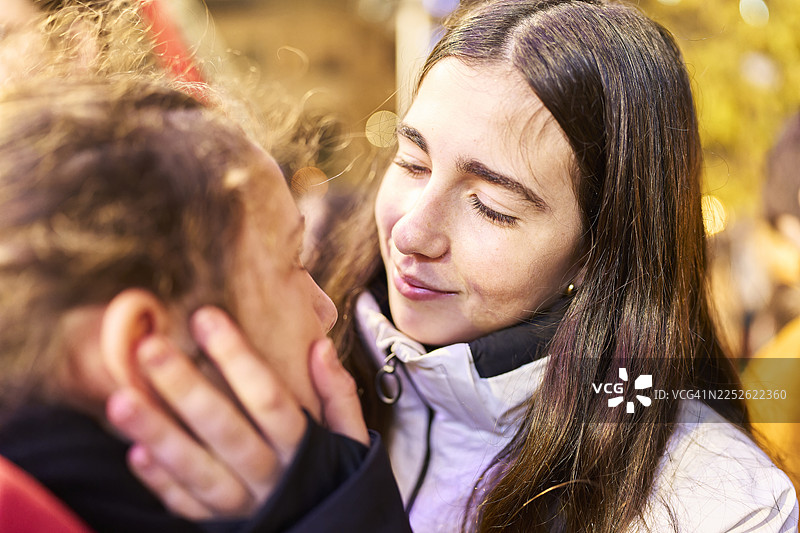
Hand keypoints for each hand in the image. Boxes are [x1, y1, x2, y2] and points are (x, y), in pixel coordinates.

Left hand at [106, 307, 366, 518]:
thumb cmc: (336, 478)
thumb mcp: (353, 438)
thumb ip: (338, 395)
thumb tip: (320, 346)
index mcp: (304, 448)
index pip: (269, 399)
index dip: (236, 358)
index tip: (206, 317)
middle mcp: (272, 477)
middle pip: (226, 429)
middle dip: (186, 388)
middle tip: (150, 348)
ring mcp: (246, 505)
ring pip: (198, 470)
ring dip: (158, 435)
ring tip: (121, 399)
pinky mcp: (225, 527)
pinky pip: (189, 507)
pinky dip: (162, 483)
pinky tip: (135, 453)